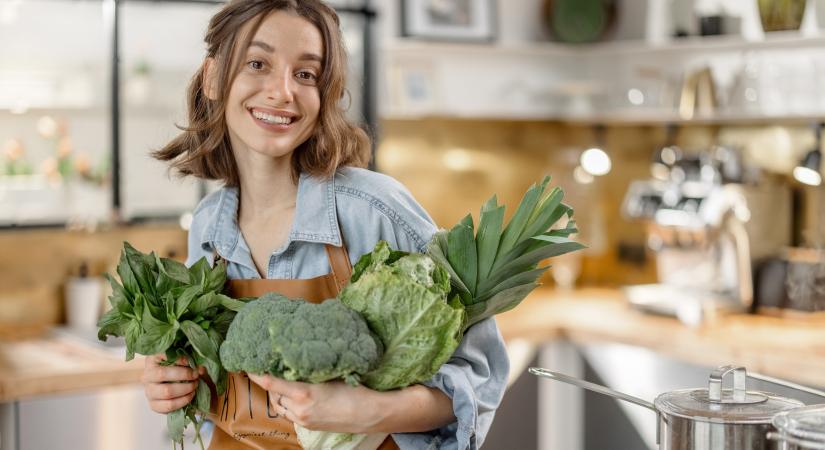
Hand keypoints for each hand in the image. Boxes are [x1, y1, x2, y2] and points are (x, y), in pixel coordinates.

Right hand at [141, 354, 200, 413]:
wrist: (177, 386)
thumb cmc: (182, 369)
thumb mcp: (187, 362)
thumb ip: (193, 363)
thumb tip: (200, 369)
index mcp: (152, 360)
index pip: (161, 356)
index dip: (178, 358)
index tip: (190, 361)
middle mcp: (147, 375)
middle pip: (162, 374)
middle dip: (183, 374)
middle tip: (195, 375)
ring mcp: (149, 391)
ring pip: (166, 391)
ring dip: (185, 388)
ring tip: (194, 385)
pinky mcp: (154, 405)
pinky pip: (169, 405)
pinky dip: (183, 401)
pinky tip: (190, 395)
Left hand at [248, 374, 380, 432]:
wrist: (370, 414)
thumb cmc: (355, 389)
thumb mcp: (331, 373)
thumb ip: (310, 369)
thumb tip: (294, 357)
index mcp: (304, 393)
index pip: (271, 382)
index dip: (257, 374)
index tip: (248, 364)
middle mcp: (300, 408)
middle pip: (273, 394)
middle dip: (269, 382)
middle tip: (268, 368)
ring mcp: (303, 420)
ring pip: (279, 405)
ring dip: (277, 394)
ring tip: (280, 381)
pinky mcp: (308, 426)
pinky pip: (289, 414)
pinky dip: (286, 403)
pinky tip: (293, 395)